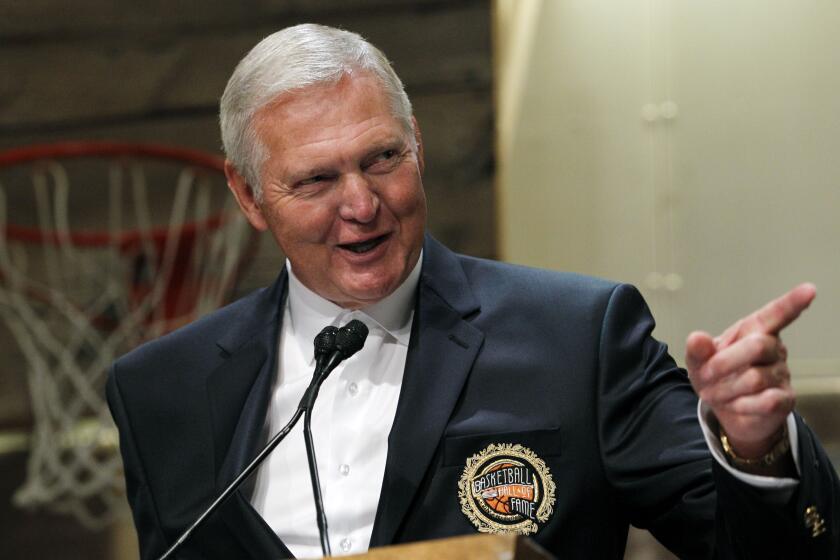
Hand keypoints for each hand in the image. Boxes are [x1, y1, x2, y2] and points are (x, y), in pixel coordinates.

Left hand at [685, 283, 815, 466]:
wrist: (727, 412)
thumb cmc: (716, 377)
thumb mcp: (699, 362)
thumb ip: (697, 350)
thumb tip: (697, 338)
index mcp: (753, 331)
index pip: (775, 314)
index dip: (792, 302)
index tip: (809, 290)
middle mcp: (773, 348)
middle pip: (758, 346)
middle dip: (724, 363)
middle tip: (705, 376)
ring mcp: (782, 373)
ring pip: (755, 378)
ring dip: (726, 389)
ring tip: (716, 393)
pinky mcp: (785, 399)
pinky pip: (767, 401)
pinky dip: (742, 405)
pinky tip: (736, 404)